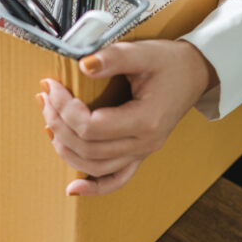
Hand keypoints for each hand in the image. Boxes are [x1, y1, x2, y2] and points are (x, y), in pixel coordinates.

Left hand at [39, 40, 218, 196]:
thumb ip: (114, 57)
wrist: (195, 73)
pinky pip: (116, 180)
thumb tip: (82, 66)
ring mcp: (142, 152)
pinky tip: (73, 188)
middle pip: (88, 148)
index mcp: (145, 120)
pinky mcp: (138, 154)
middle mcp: (144, 143)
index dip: (64, 109)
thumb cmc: (170, 62)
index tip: (52, 86)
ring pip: (95, 166)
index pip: (91, 127)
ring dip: (65, 149)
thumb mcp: (144, 52)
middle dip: (58, 124)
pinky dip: (94, 188)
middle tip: (45, 98)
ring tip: (49, 122)